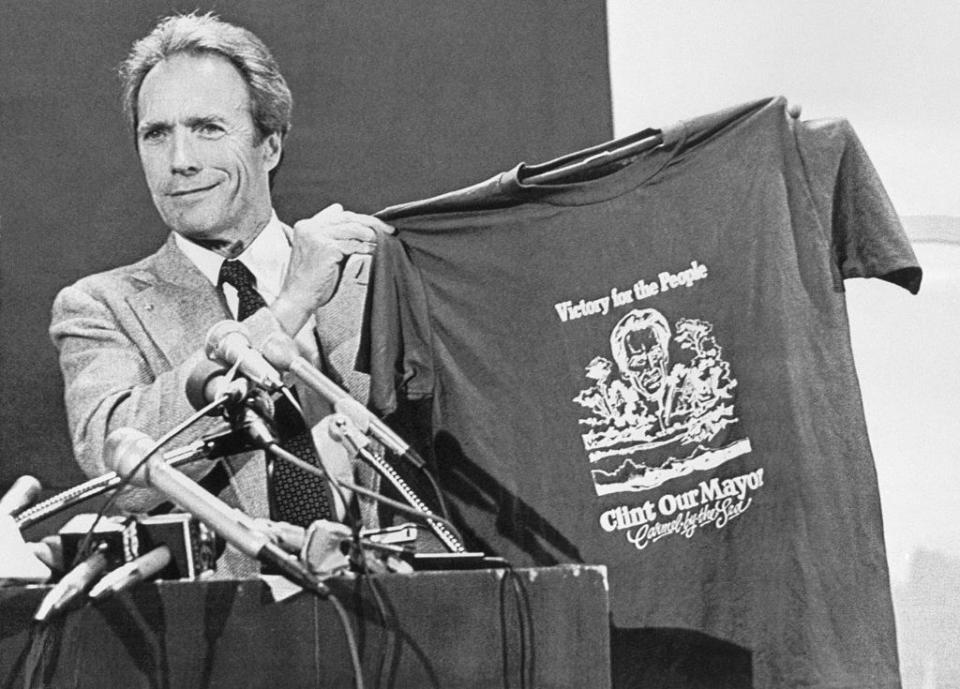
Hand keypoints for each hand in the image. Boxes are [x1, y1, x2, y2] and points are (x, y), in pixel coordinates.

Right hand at [272, 204, 392, 333]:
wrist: (298, 299)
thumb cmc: (312, 280)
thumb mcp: (322, 253)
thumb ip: (335, 237)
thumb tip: (354, 223)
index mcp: (306, 225)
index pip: (339, 215)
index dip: (361, 219)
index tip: (377, 225)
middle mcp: (309, 227)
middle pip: (347, 218)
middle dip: (371, 223)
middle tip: (389, 230)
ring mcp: (316, 236)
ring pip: (352, 229)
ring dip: (372, 234)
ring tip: (386, 239)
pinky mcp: (325, 248)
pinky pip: (353, 244)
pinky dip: (367, 247)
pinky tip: (376, 250)